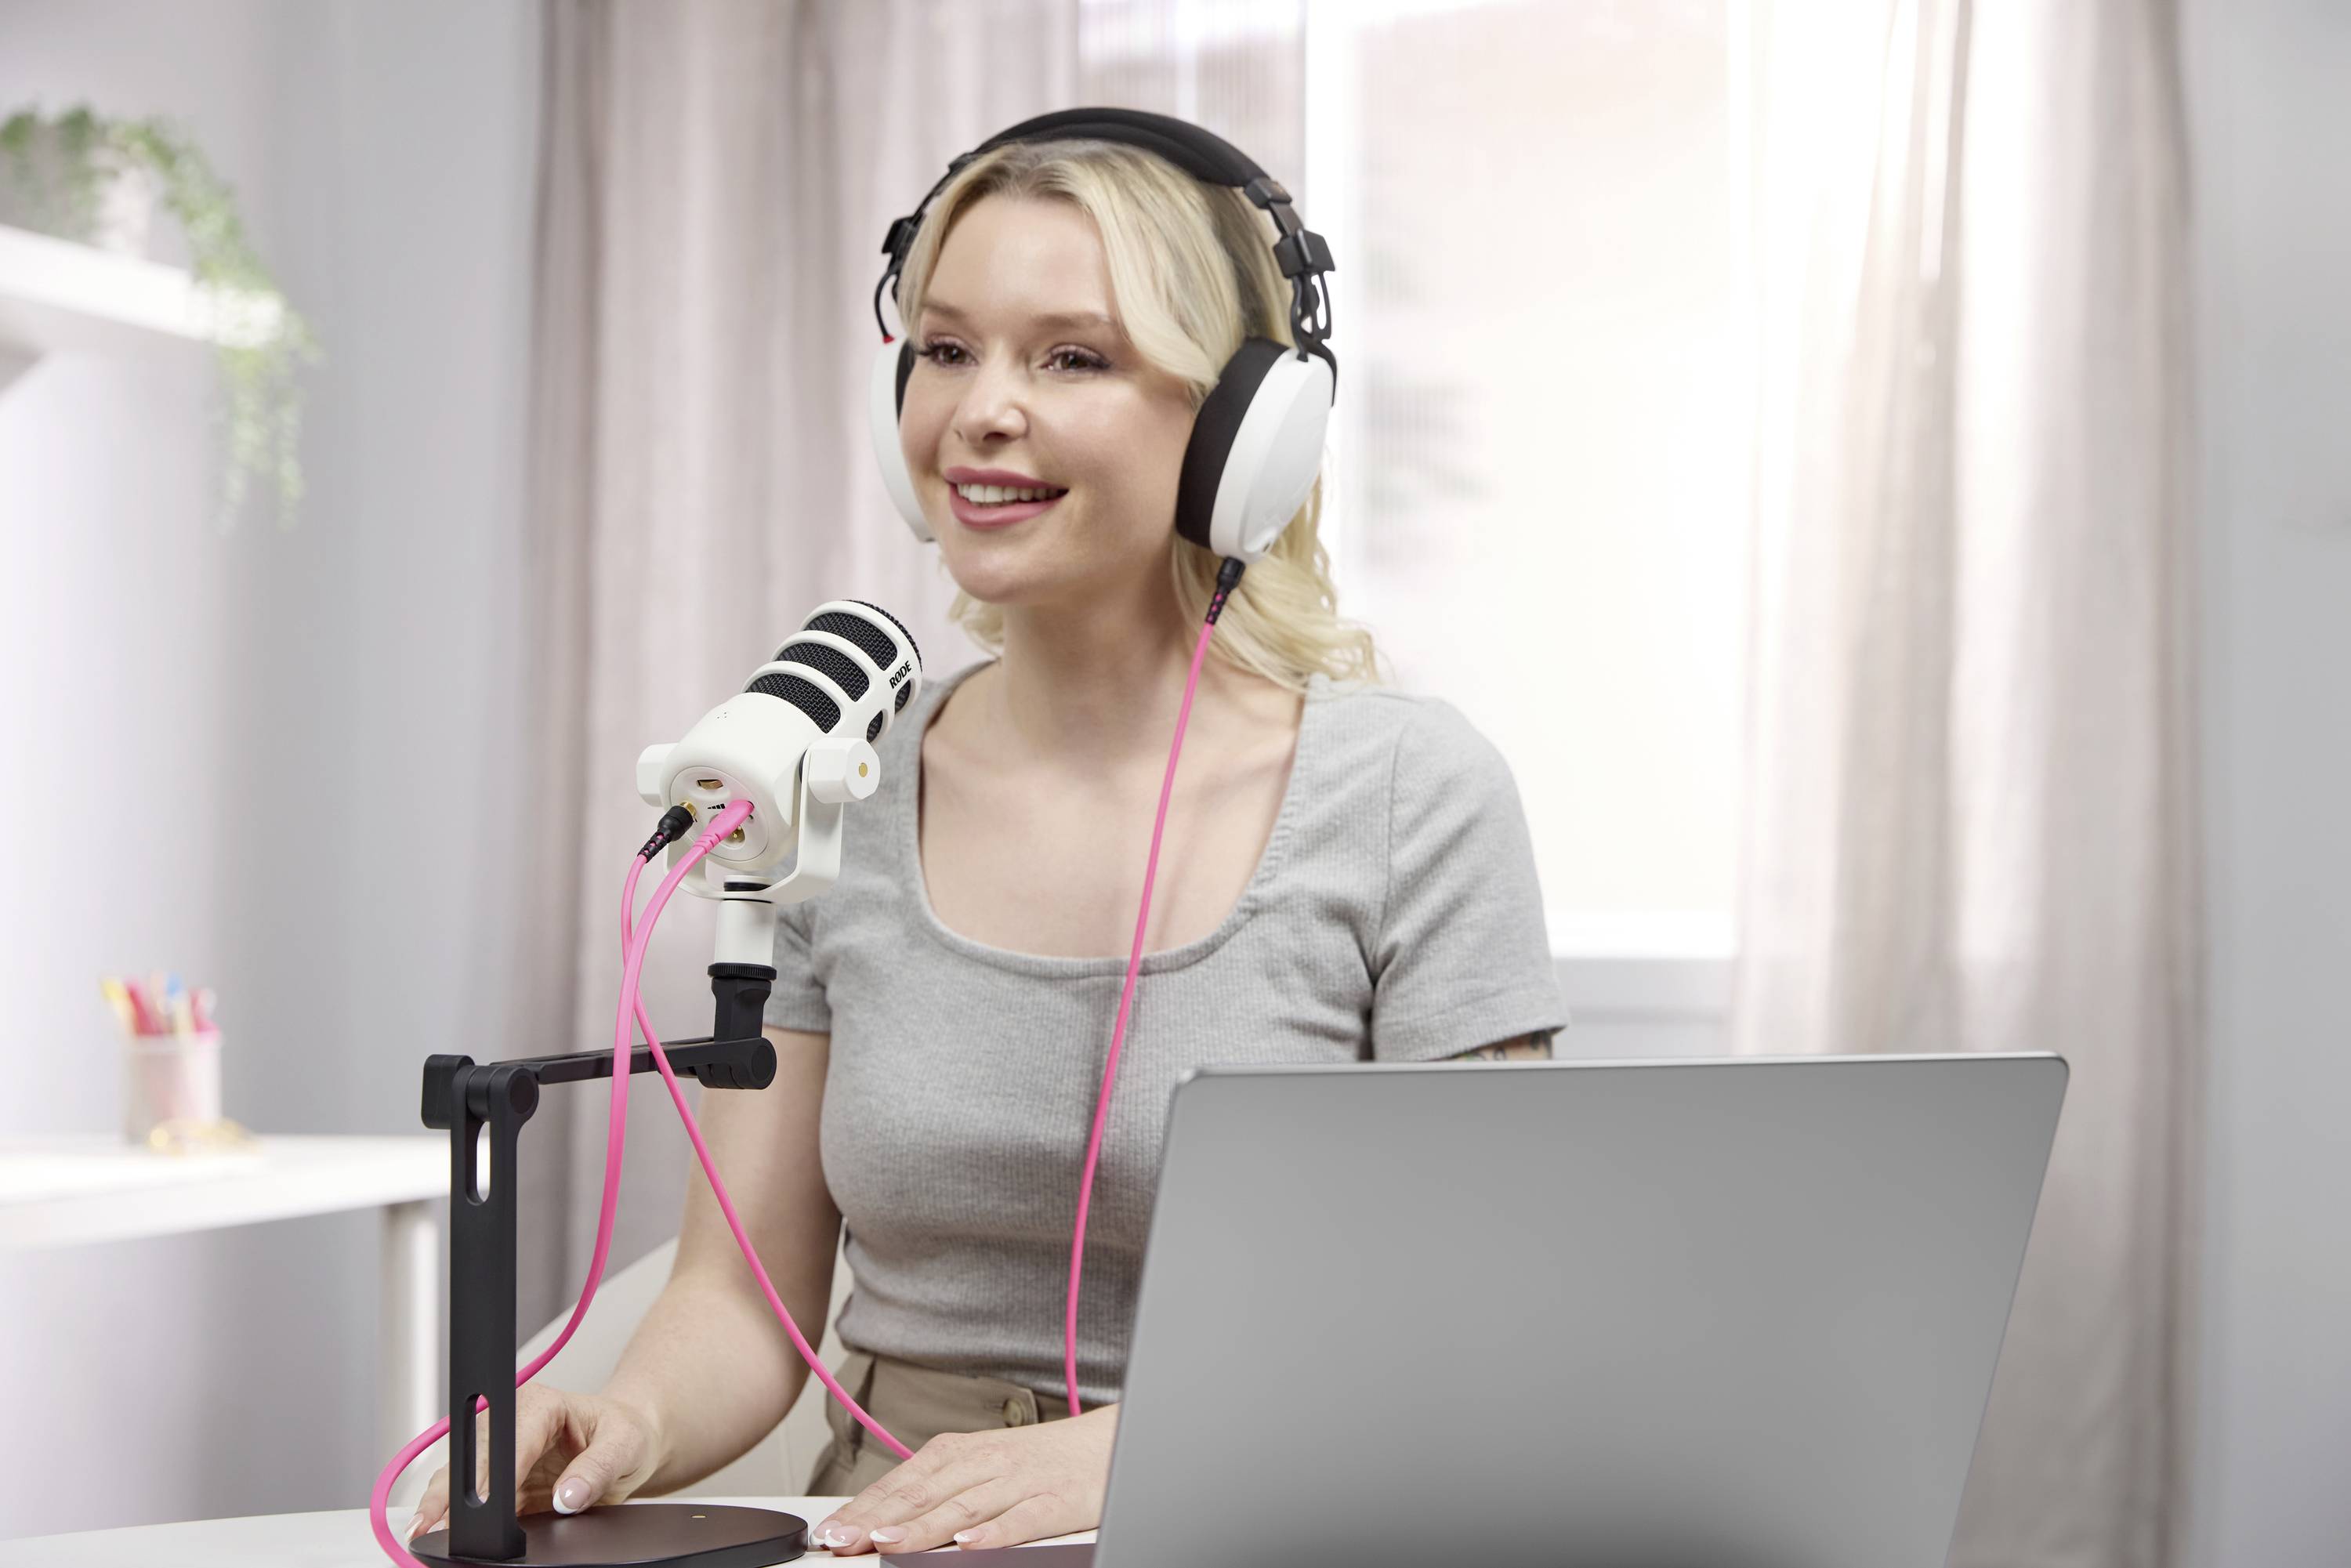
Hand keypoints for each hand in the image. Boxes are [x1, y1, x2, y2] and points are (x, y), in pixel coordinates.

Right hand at [403, 1383, 666, 1543]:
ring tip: (428, 1534)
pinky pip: (466, 1500)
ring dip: (441, 1507)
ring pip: (457, 1479)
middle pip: (471, 1460)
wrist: (627, 1443)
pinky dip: (451, 1517)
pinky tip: (441, 1533)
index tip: (486, 1506)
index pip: (508, 1441)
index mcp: (541, 1405)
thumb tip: (567, 1496)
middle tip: (438, 1528)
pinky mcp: (497, 1481)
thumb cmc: (625, 1435)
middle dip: (452, 1495)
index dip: (494, 1475)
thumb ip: (597, 1470)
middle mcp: (511, 1424)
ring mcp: (499, 1453)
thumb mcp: (625, 1447)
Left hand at [812, 1403, 1118, 1553]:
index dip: (863, 1508)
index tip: (829, 1532)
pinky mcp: (1055, 1501)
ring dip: (923, 1526)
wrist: (1105, 1445)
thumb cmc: (1037, 1460)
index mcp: (961, 1451)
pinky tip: (969, 1544)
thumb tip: (882, 1519)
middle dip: (878, 1520)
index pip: (902, 1481)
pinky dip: (995, 1531)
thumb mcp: (982, 1465)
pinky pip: (1022, 1518)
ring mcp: (1019, 1481)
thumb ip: (937, 1490)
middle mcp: (985, 1462)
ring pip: (964, 1504)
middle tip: (840, 1542)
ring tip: (887, 1544)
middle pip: (924, 1493)